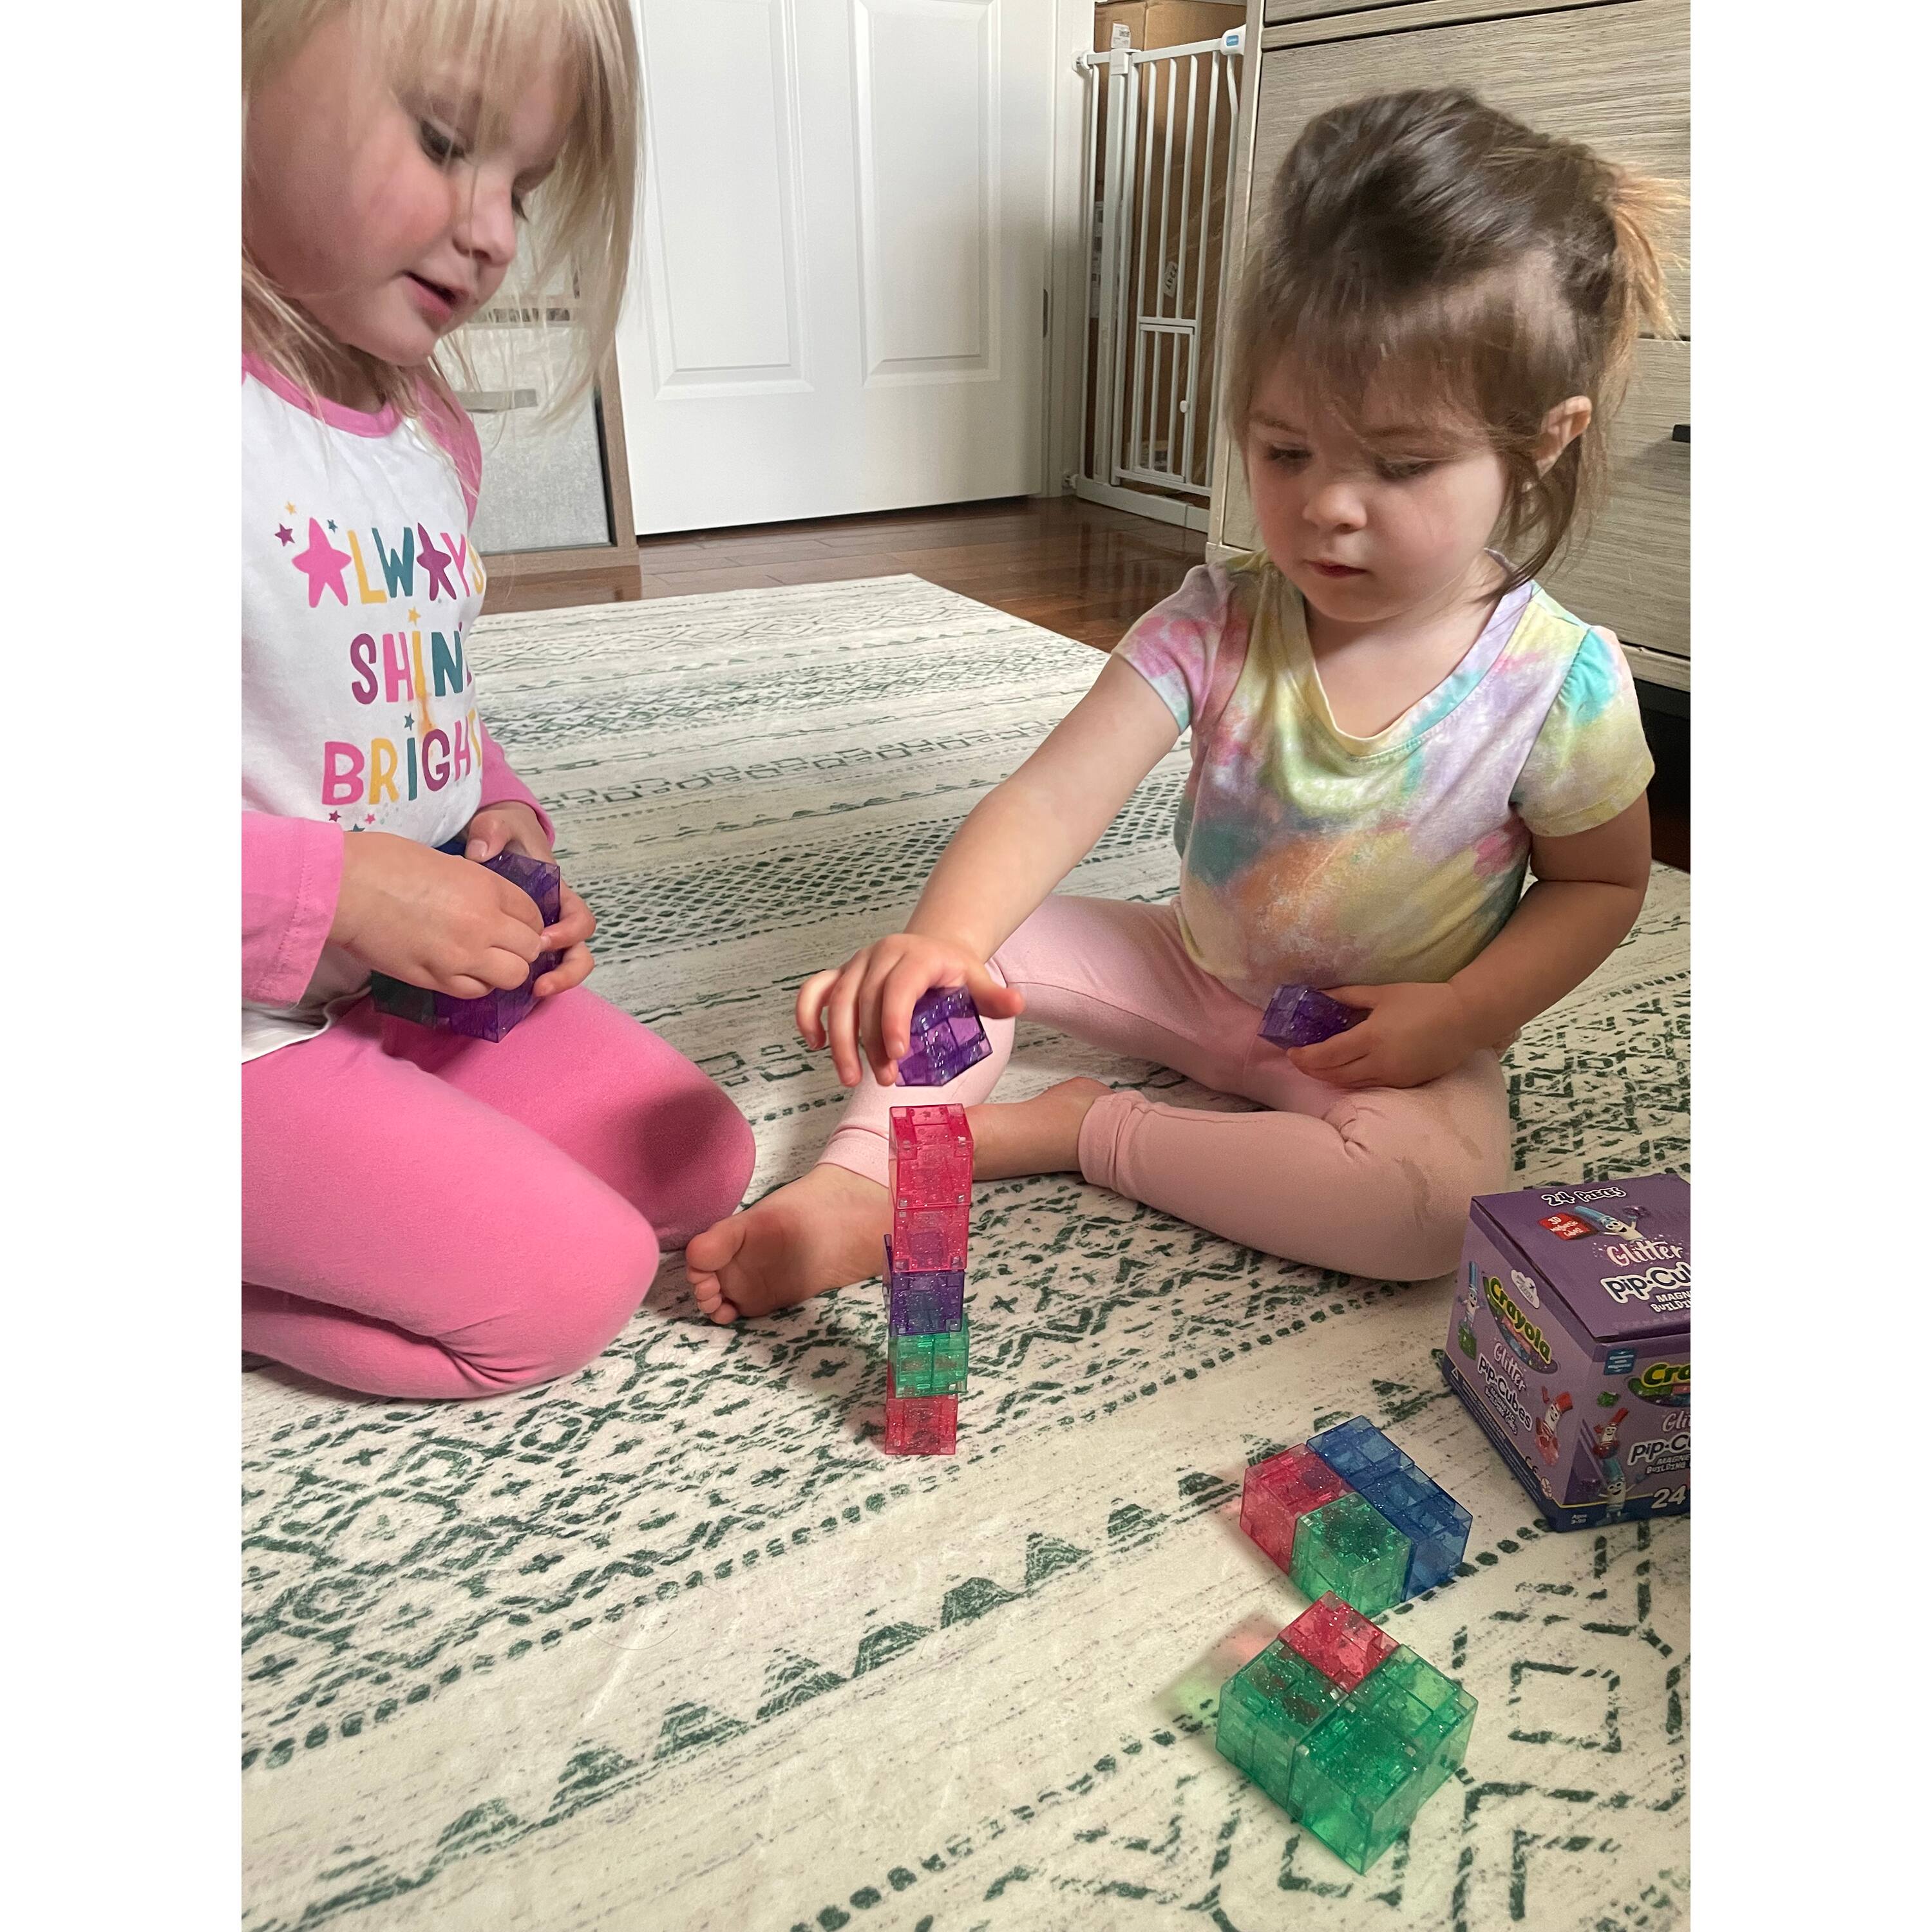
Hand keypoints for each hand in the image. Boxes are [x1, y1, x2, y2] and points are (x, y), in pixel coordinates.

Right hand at [331, 830, 545, 997]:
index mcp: (487, 887)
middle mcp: (483, 923)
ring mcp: (461, 955)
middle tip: (503, 944)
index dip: (528, 921)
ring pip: (512, 976)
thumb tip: (489, 904)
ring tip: (484, 961)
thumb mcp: (447, 863)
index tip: (515, 923)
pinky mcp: (436, 978)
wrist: (344, 888)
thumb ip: (477, 887)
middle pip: (530, 949)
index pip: (534, 915)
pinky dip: (475, 984)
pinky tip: (461, 972)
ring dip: (503, 970)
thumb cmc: (385, 863)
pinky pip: (475, 991)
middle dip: (522, 948)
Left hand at [462, 802, 596, 995]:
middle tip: (540, 983)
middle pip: (579, 953)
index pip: (580, 920)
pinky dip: (525, 981)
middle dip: (566, 972)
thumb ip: (492, 831)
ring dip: (553, 982)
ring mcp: (539, 934)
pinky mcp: (519, 943)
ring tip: (530, 994)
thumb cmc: (501, 833)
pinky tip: (501, 986)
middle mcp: (555, 919)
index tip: (542, 939)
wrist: (488, 841)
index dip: (568, 933)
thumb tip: (480, 853)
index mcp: (558, 894)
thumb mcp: (498, 824)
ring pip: (561, 966)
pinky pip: (533, 968)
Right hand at [796, 933, 1024, 1086]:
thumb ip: (993, 997)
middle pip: (864, 1000)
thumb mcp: (977, 981)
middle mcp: (880, 955)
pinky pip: (814, 991)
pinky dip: (808, 1016)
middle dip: (870, 1044)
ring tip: (850, 1078)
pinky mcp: (840, 974)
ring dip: (839, 1042)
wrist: (933, 947)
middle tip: (883, 1079)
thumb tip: (1015, 1004)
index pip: (898, 988)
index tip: (897, 1055)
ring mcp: (856, 964)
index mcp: (915, 956)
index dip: (893, 1020)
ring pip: (836, 1001)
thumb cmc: (954, 972)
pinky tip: (817, 1045)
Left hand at [1286, 982, 1482, 1090]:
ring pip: (1351, 1084)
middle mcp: (1379, 1062)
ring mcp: (1393, 1076)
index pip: (1328, 1055)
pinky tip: (1344, 1072)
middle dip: (1312, 1069)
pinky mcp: (1406, 1083)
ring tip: (1315, 1067)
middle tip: (1298, 1061)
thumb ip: (1348, 997)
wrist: (1465, 1019)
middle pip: (1334, 1074)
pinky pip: (1370, 1085)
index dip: (1305, 1056)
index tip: (1291, 1052)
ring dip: (1329, 1078)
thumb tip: (1320, 995)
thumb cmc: (1423, 1000)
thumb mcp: (1382, 993)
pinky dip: (1352, 1081)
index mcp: (1371, 1038)